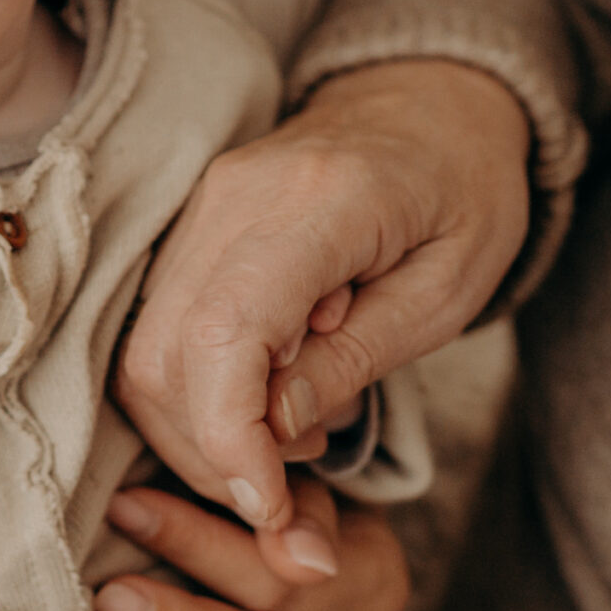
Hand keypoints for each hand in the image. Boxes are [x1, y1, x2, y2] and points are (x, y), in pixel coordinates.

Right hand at [121, 59, 527, 529]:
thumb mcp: (447, 291)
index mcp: (320, 202)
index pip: (226, 335)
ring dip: (199, 429)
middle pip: (166, 353)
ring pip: (146, 349)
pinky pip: (158, 328)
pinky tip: (265, 404)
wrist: (429, 102)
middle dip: (210, 451)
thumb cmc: (464, 193)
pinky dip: (197, 392)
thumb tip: (271, 433)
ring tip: (289, 442)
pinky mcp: (190, 226)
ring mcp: (201, 206)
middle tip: (286, 495)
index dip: (230, 439)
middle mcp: (236, 197)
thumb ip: (355, 360)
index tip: (271, 508)